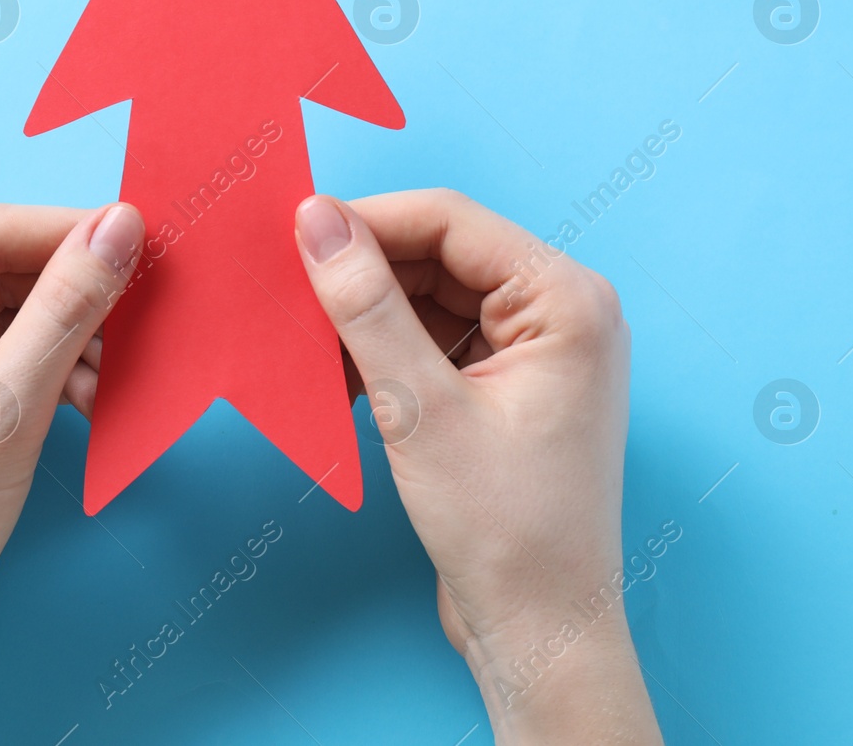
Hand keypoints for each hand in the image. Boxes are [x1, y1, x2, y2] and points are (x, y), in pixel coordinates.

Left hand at [0, 203, 143, 744]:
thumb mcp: (4, 410)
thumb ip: (66, 308)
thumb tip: (121, 225)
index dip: (72, 232)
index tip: (148, 238)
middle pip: (0, 268)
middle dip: (76, 294)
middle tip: (146, 311)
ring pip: (11, 310)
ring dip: (71, 337)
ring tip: (117, 377)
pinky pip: (4, 351)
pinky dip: (54, 368)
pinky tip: (93, 398)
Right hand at [294, 189, 660, 743]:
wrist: (541, 632)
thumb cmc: (505, 530)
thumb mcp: (420, 408)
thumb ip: (365, 307)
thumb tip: (316, 221)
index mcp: (567, 300)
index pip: (450, 221)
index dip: (366, 220)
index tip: (291, 232)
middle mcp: (562, 311)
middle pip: (440, 254)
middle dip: (362, 271)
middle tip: (285, 288)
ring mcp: (537, 351)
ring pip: (430, 297)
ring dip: (366, 315)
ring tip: (302, 338)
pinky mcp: (508, 387)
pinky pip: (435, 341)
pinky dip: (385, 352)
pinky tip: (335, 375)